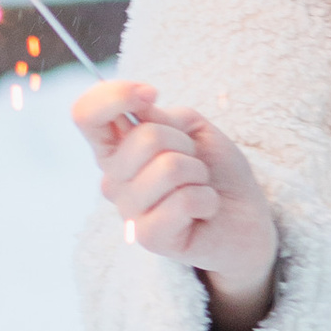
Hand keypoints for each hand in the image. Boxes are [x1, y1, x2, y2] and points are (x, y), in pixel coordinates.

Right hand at [75, 79, 278, 330]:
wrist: (245, 217)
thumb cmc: (215, 171)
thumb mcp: (194, 129)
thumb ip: (163, 116)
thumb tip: (140, 108)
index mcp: (116, 148)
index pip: (86, 113)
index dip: (114, 95)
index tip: (150, 93)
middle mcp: (114, 180)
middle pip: (144, 137)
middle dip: (185, 143)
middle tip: (194, 164)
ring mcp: (128, 211)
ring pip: (169, 168)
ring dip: (199, 174)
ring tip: (199, 188)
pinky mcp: (148, 237)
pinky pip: (183, 201)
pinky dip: (207, 200)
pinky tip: (205, 210)